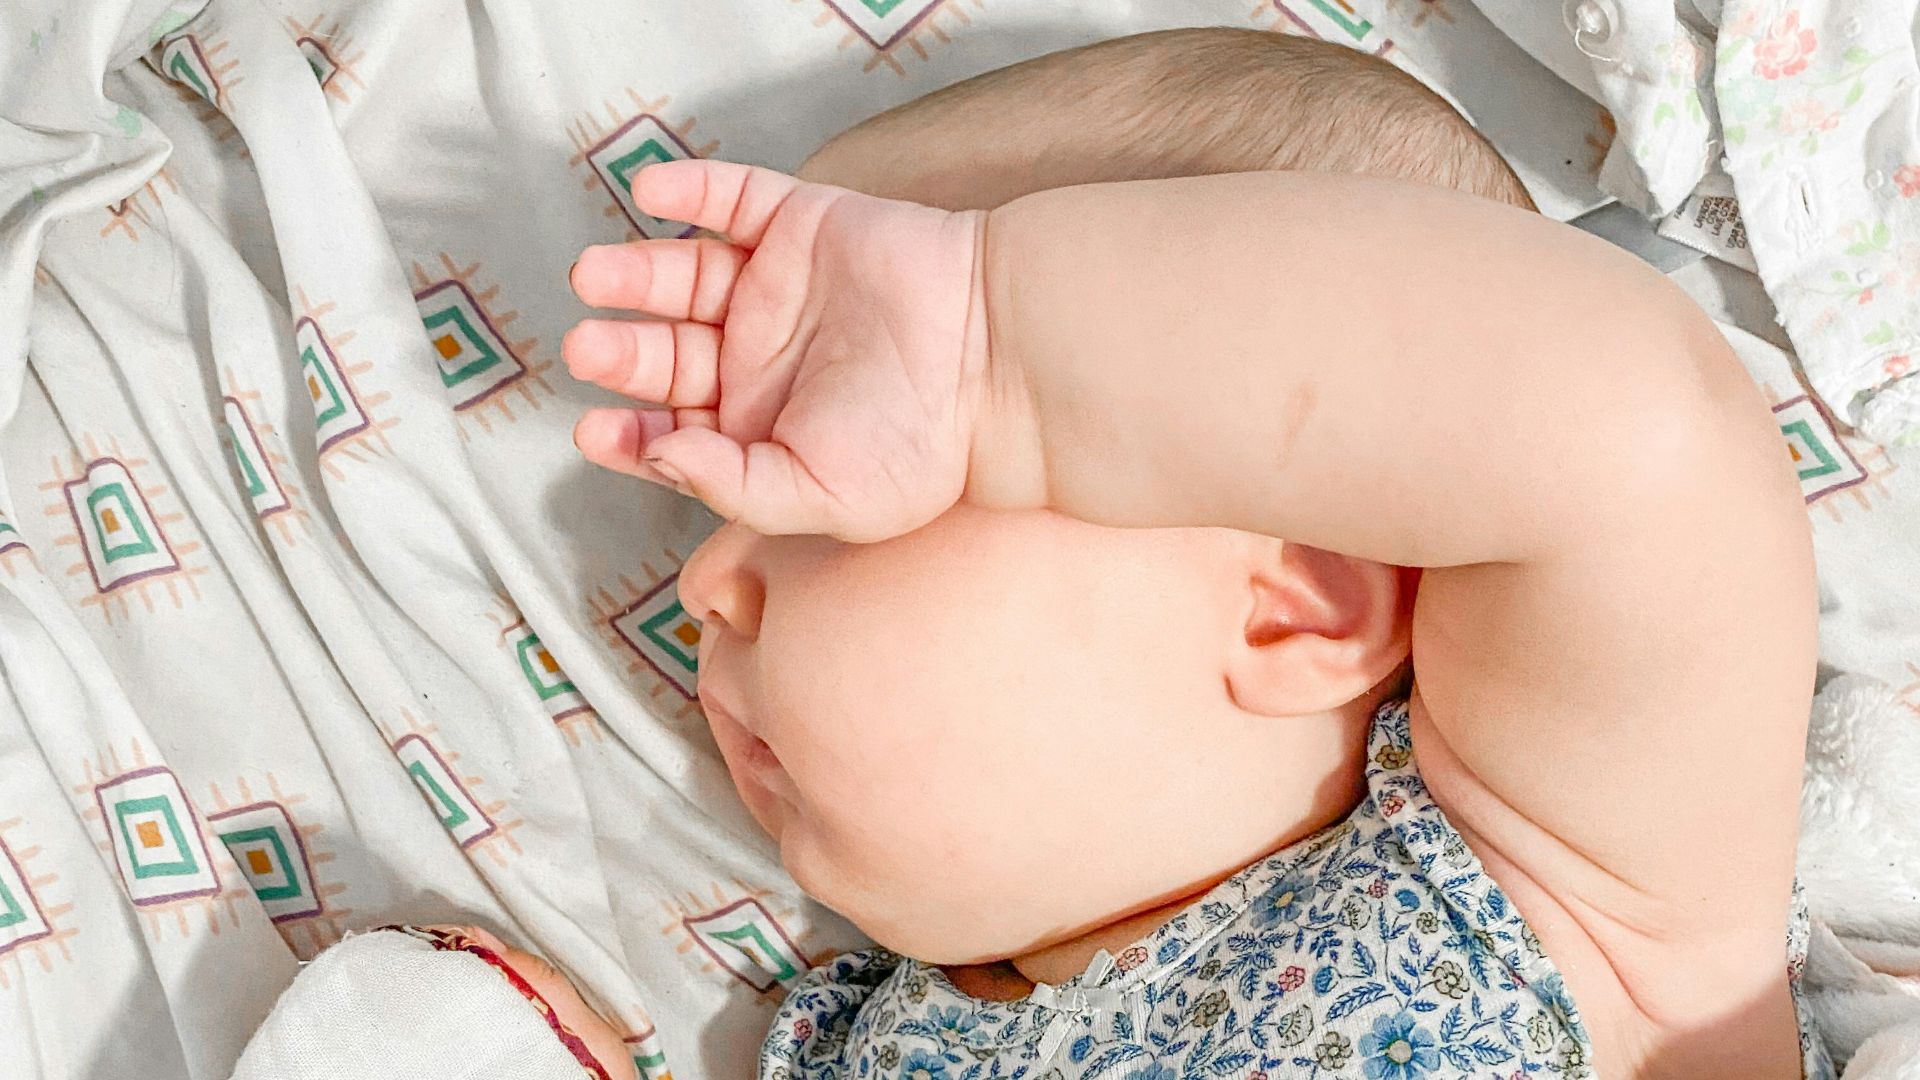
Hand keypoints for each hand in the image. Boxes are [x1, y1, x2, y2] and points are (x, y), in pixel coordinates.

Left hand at [564, 161, 1001, 541]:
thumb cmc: (923, 447)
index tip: (596, 431)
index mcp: (758, 429)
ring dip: (634, 273)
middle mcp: (756, 360)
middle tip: (588, 347)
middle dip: (621, 351)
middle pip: (665, 351)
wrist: (996, 359)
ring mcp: (775, 289)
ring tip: (595, 275)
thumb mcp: (822, 498)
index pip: (669, 429)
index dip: (626, 433)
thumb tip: (659, 458)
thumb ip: (734, 488)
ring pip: (683, 275)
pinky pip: (731, 199)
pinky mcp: (801, 226)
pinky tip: (650, 194)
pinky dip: (689, 189)